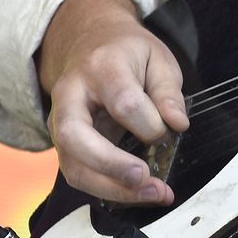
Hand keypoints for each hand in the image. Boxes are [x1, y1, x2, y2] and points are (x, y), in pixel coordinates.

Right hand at [37, 0, 189, 203]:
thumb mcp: (158, 58)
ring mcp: (59, 122)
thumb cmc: (128, 53)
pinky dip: (108, 191)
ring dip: (112, 189)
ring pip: (72, 165)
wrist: (90, 43)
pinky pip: (78, 175)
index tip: (171, 129)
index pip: (123, 102)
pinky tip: (137, 193)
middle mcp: (70, 95)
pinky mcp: (63, 145)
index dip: (150, 124)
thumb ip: (168, 91)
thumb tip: (177, 124)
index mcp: (101, 67)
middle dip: (111, 164)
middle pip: (75, 135)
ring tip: (151, 193)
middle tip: (146, 178)